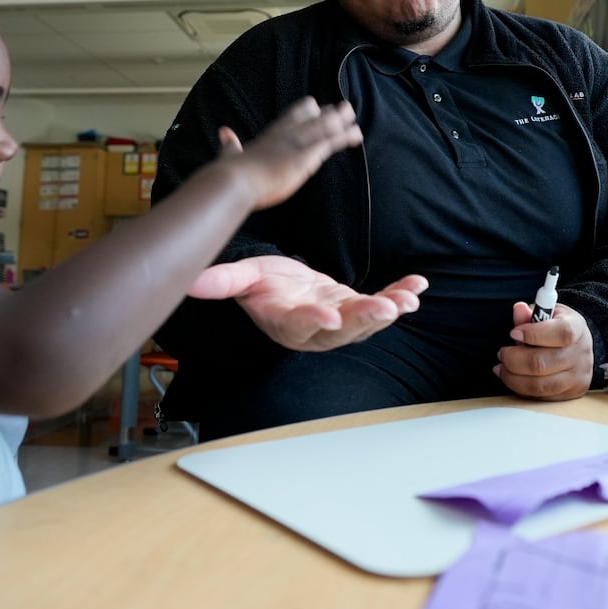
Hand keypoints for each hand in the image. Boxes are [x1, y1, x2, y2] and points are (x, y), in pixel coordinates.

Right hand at [187, 254, 427, 350]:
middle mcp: (316, 330)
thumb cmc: (263, 285)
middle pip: (341, 330)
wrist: (284, 290)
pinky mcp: (357, 310)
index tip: (329, 314)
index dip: (314, 320)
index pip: (300, 325)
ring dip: (388, 311)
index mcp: (286, 322)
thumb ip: (223, 281)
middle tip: (384, 308)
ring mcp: (340, 322)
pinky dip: (400, 295)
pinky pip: (381, 304)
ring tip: (407, 300)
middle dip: (364, 320)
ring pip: (366, 323)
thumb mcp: (244, 278)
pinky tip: (418, 286)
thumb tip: (189, 283)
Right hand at [218, 97, 361, 209]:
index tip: (315, 105)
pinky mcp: (304, 156)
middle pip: (311, 119)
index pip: (290, 118)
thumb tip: (223, 132)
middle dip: (328, 114)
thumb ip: (229, 144)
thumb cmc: (231, 173)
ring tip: (353, 113)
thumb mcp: (230, 154)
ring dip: (340, 120)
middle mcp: (284, 136)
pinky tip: (355, 134)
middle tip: (343, 107)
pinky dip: (343, 137)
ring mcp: (295, 144)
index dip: (304, 111)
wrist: (235, 181)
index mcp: (268, 136)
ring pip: (323, 127)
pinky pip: (329, 143)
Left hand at [495, 301, 593, 399]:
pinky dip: (522, 389)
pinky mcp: (571, 393)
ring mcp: (578, 376)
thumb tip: (519, 309)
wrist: (577, 346)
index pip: (560, 333)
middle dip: (514, 359)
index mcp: (576, 328)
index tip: (513, 332)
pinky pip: (541, 396)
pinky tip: (514, 378)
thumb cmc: (557, 328)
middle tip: (503, 353)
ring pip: (539, 385)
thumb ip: (530, 314)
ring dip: (513, 378)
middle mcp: (580, 354)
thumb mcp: (547, 313)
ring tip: (502, 368)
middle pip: (543, 363)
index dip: (533, 334)